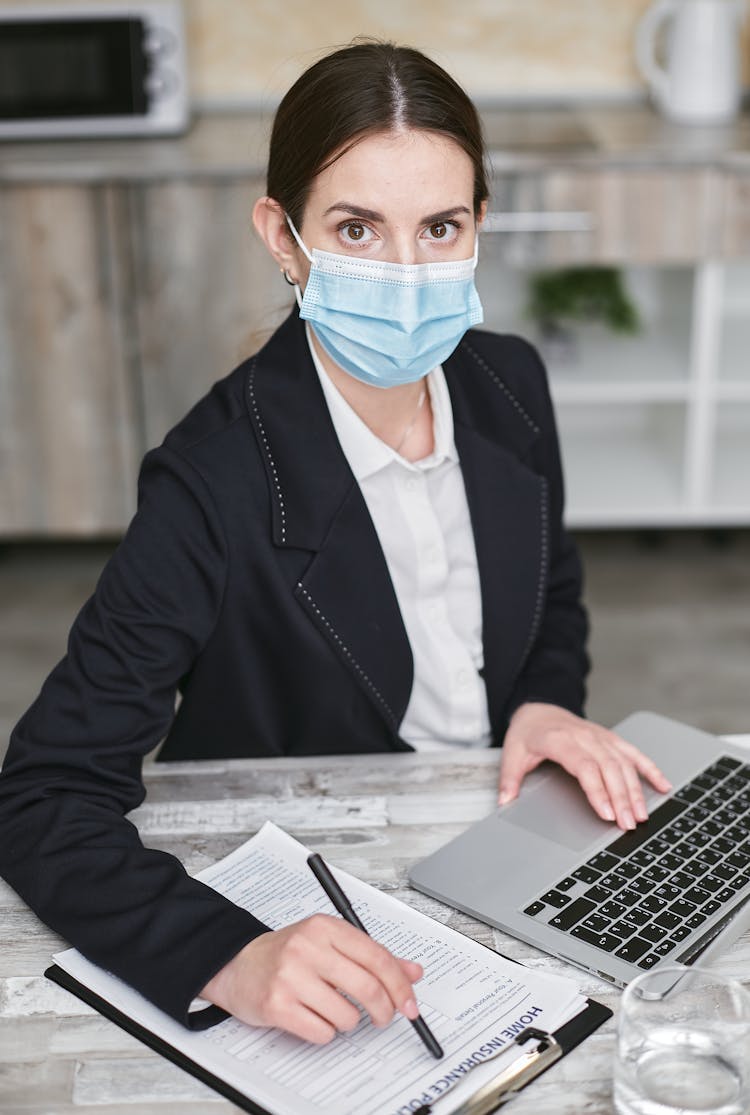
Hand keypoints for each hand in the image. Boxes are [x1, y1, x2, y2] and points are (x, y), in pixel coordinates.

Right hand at [200, 914, 422, 1042]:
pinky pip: (322, 1033)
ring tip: (333, 1009)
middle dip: (384, 1010)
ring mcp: (290, 976)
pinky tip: (313, 1017)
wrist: (238, 964)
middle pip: (367, 987)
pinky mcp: (277, 1005)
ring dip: (348, 1021)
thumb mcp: (331, 943)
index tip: (411, 1004)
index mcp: (326, 927)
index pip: (377, 957)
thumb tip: (412, 972)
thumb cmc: (288, 953)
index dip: (400, 985)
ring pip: (346, 1015)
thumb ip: (372, 956)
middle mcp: (308, 947)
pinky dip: (325, 1032)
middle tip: (384, 1017)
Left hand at [498, 703, 671, 830]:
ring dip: (635, 790)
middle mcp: (584, 736)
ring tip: (641, 816)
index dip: (597, 790)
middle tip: (629, 825)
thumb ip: (509, 778)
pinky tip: (663, 786)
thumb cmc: (528, 732)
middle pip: (608, 768)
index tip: (606, 814)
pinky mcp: (611, 739)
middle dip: (621, 798)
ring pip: (624, 763)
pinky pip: (634, 753)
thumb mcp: (512, 752)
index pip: (584, 766)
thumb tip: (505, 803)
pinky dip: (650, 769)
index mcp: (560, 739)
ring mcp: (600, 736)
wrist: (540, 706)